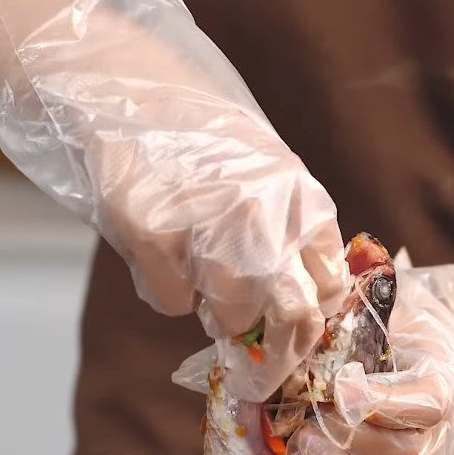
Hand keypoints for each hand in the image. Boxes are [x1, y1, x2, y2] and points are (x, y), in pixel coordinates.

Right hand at [0, 0, 347, 401]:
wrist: (121, 81)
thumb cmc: (196, 133)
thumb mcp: (262, 171)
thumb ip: (283, 231)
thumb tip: (292, 307)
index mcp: (301, 197)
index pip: (332, 286)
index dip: (316, 324)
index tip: (298, 344)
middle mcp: (268, 215)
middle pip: (296, 317)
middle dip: (280, 356)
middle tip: (260, 372)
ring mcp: (213, 227)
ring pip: (233, 319)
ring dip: (214, 314)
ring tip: (193, 272)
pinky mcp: (157, 236)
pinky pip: (173, 302)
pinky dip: (163, 288)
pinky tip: (152, 246)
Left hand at [284, 258, 453, 454]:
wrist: (437, 368)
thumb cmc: (405, 338)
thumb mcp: (395, 314)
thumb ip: (366, 316)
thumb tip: (318, 315)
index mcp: (441, 386)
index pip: (425, 403)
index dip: (379, 401)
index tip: (340, 388)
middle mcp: (437, 436)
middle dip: (348, 443)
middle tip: (309, 426)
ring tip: (304, 450)